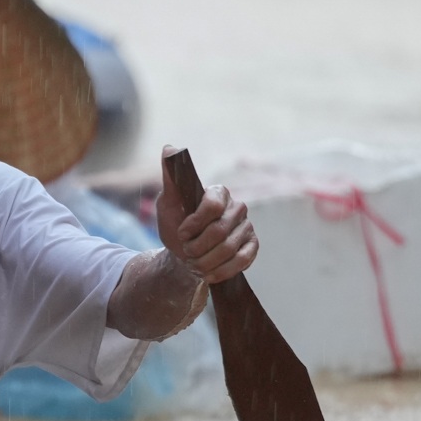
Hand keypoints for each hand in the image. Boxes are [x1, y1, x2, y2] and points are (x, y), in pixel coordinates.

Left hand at [156, 144, 256, 284]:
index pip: (212, 205)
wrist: (184, 253)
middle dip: (197, 247)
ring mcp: (247, 227)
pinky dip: (223, 270)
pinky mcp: (252, 246)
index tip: (181, 233)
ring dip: (206, 261)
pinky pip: (243, 260)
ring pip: (229, 248)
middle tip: (186, 252)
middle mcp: (237, 207)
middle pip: (220, 231)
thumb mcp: (167, 203)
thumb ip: (171, 178)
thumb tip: (169, 148)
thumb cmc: (176, 225)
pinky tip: (209, 273)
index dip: (194, 224)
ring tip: (193, 263)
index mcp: (218, 192)